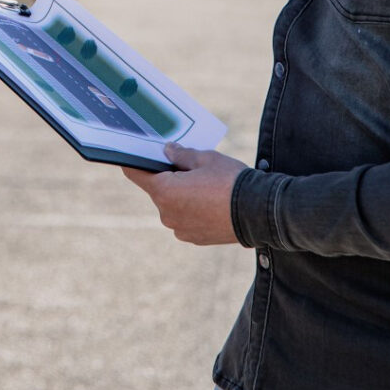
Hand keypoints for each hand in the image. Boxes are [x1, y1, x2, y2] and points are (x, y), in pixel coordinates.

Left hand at [122, 143, 246, 244]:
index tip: (132, 154)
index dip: (135, 162)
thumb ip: (181, 154)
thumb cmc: (230, 180)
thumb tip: (168, 150)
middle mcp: (167, 214)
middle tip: (191, 166)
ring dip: (183, 195)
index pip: (137, 174)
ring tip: (208, 186)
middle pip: (159, 190)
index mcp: (164, 191)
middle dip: (170, 177)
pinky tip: (212, 201)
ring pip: (174, 205)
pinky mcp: (194, 238)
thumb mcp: (206, 158)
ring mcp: (180, 229)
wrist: (257, 212)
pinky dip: (193, 210)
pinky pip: (186, 219)